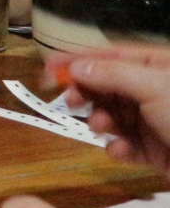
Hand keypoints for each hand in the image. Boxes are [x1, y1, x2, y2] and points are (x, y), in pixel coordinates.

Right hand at [49, 44, 169, 172]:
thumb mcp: (153, 86)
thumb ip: (111, 75)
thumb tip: (75, 67)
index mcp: (159, 66)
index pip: (112, 55)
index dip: (79, 59)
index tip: (48, 67)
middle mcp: (155, 91)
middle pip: (108, 86)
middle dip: (88, 93)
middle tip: (69, 100)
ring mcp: (156, 122)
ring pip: (114, 116)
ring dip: (101, 122)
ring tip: (102, 127)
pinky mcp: (156, 152)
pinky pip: (127, 145)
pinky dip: (118, 148)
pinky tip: (120, 151)